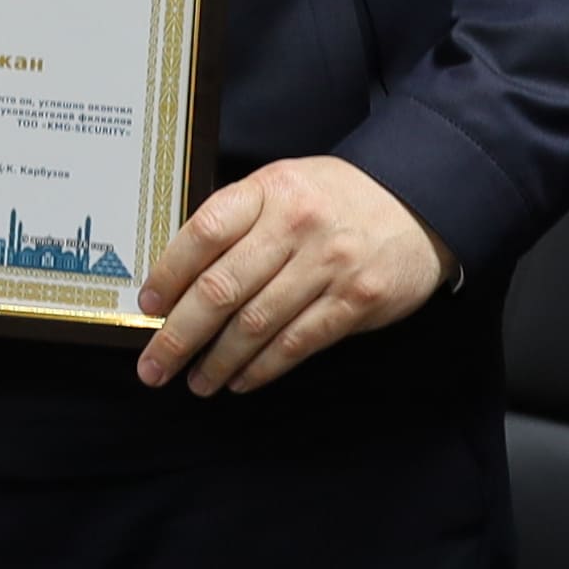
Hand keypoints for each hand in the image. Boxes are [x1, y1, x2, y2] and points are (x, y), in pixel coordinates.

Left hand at [133, 157, 448, 397]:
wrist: (420, 202)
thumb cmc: (336, 199)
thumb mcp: (285, 186)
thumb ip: (240, 221)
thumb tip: (179, 278)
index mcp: (270, 189)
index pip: (205, 232)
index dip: (169, 273)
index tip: (148, 305)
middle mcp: (297, 225)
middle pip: (222, 288)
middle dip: (179, 335)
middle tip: (153, 366)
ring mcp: (329, 264)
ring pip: (256, 324)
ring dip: (218, 361)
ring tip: (196, 382)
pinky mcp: (356, 301)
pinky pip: (297, 343)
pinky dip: (262, 368)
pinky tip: (239, 380)